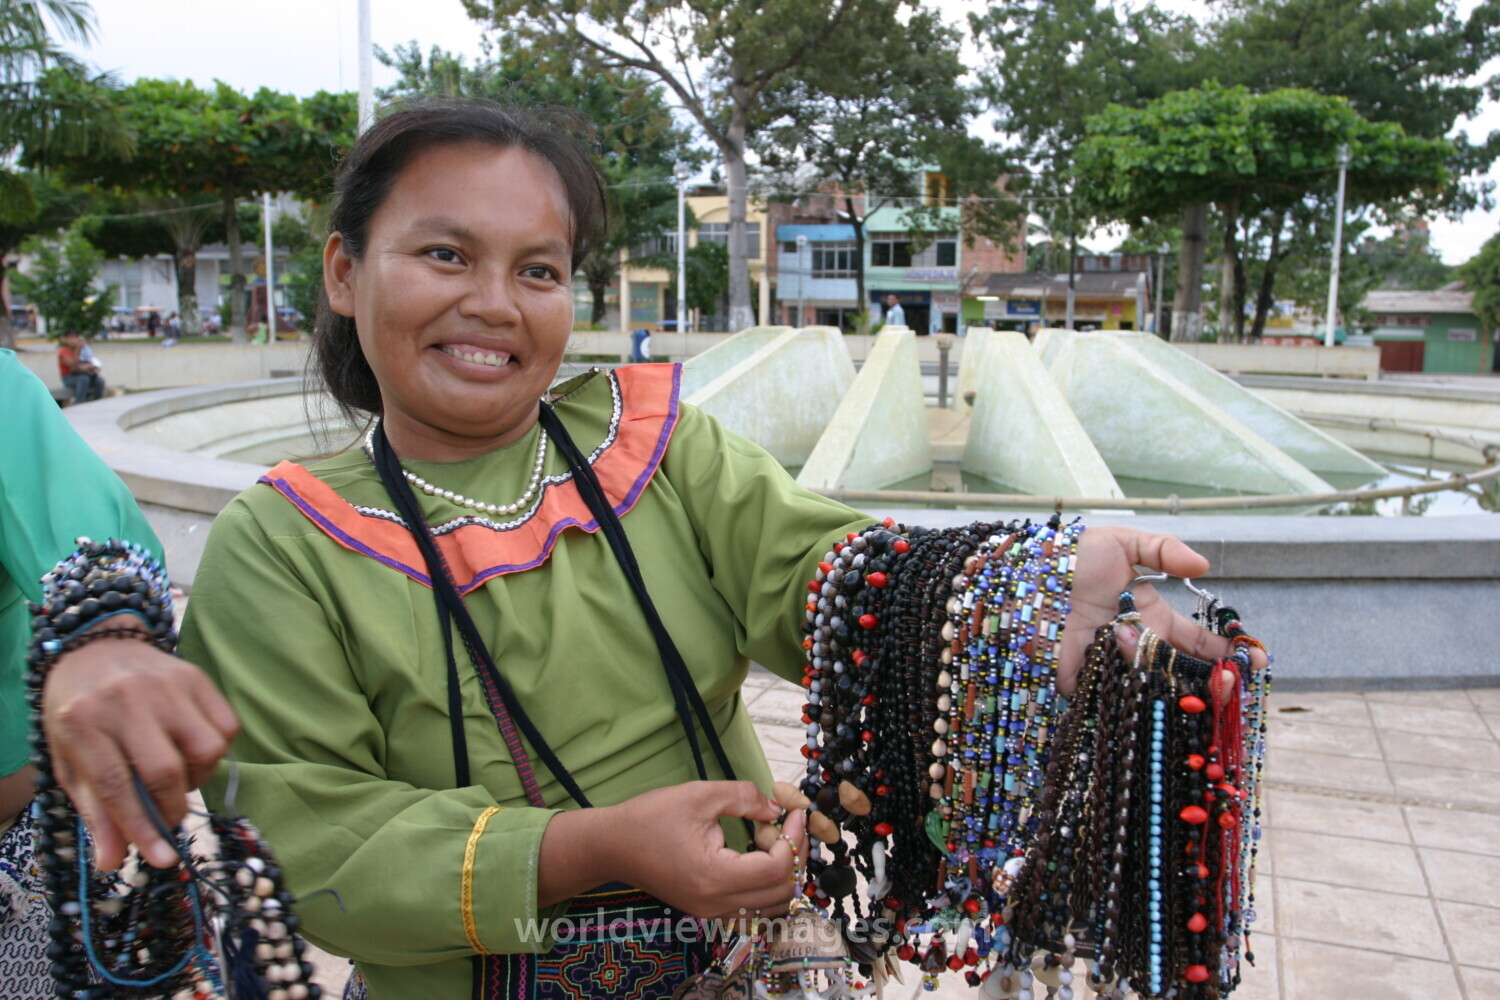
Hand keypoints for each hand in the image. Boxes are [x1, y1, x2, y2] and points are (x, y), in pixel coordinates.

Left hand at [44, 637, 238, 870]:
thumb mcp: (70, 761)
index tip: (162, 858)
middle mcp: (125, 700)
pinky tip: (194, 750)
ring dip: (199, 776)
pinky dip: (217, 750)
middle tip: (169, 817)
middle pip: (165, 770)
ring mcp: (165, 685)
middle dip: (172, 808)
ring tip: (180, 776)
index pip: (115, 786)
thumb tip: (113, 862)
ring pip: (207, 749)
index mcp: (82, 722)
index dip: (140, 827)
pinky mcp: (195, 676)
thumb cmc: (79, 713)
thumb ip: (94, 810)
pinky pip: (226, 726)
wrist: (94, 647)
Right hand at [542, 781, 802, 920]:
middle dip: (793, 853)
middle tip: (780, 822)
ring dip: (783, 869)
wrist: (612, 846)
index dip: (794, 838)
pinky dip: (768, 879)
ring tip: (766, 835)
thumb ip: (744, 797)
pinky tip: (756, 850)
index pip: (777, 869)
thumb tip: (777, 807)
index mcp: (715, 877)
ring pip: (773, 902)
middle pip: (783, 891)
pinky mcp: (711, 909)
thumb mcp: (699, 795)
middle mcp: (718, 904)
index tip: (795, 811)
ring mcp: (714, 911)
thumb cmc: (650, 818)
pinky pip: (756, 903)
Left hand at [1059, 525, 1267, 692]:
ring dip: (1161, 675)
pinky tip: (1139, 686)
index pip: (1196, 641)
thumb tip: (1204, 567)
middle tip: (1231, 685)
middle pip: (1181, 672)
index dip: (1225, 653)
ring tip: (1156, 656)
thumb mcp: (1122, 542)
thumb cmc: (1072, 556)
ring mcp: (1113, 664)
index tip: (1253, 661)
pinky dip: (1127, 694)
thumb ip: (1163, 550)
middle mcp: (1137, 644)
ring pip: (1152, 685)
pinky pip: (1113, 697)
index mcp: (1151, 615)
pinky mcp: (1085, 681)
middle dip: (1210, 683)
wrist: (1024, 576)